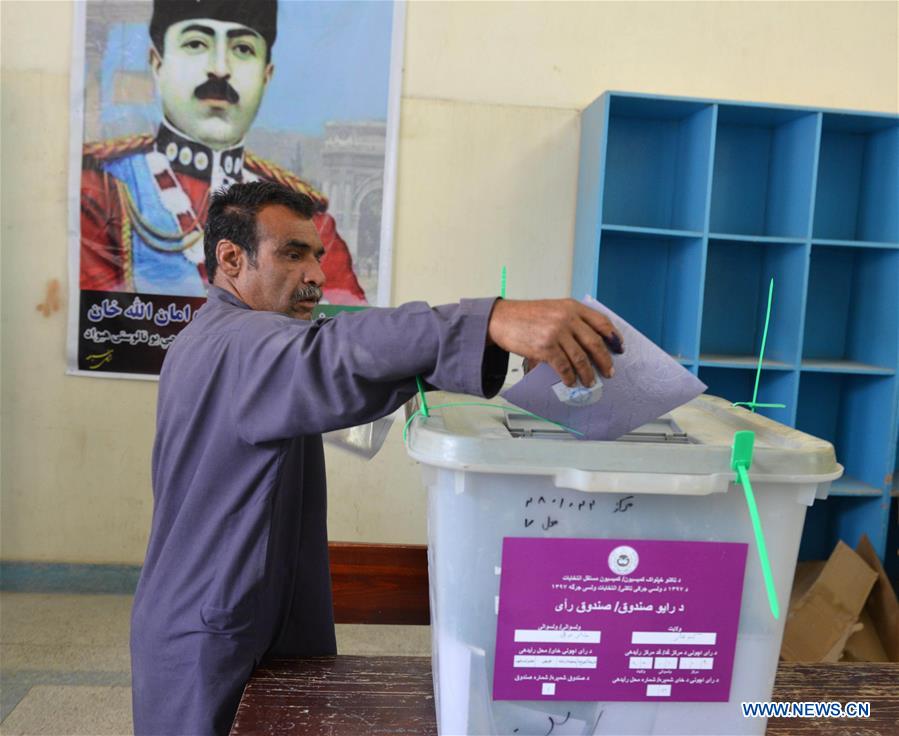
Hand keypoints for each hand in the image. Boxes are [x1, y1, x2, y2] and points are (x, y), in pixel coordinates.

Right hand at [487, 299, 623, 386]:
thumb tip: (590, 342)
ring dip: (588, 373)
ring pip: (581, 358)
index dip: (613, 336)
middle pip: (595, 342)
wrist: (501, 318)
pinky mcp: (545, 347)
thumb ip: (571, 319)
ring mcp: (556, 333)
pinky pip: (564, 367)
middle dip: (604, 360)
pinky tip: (570, 381)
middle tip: (609, 371)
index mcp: (571, 307)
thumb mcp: (553, 309)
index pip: (601, 322)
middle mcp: (566, 318)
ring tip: (590, 382)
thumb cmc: (526, 316)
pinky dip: (569, 377)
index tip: (619, 348)